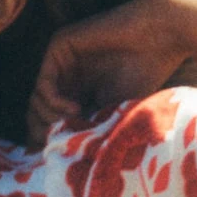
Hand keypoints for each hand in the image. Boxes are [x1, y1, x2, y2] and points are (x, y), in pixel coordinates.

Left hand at [25, 0, 193, 144]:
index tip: (65, 156)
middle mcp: (65, 76)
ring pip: (36, 101)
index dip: (50, 142)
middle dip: (46, 133)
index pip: (47, 122)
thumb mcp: (111, 113)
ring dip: (51, 119)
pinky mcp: (60, 46)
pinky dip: (54, 103)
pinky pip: (43, 84)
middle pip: (36, 114)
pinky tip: (74, 109)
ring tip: (75, 124)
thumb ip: (85, 128)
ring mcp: (60, 61)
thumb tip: (60, 158)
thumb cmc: (146, 75)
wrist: (161, 37)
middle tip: (65, 142)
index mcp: (76, 91)